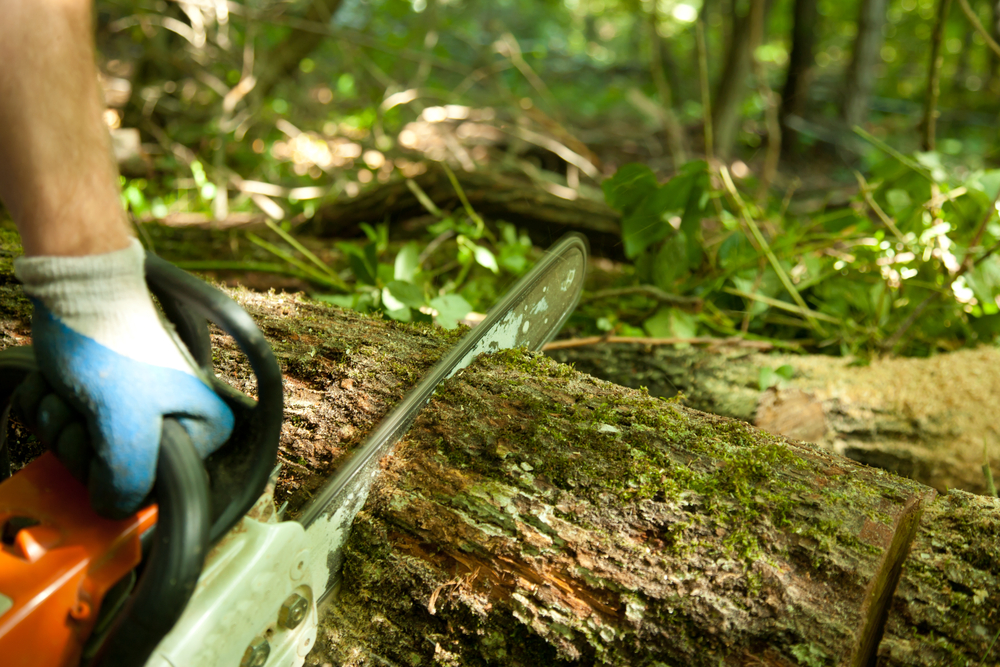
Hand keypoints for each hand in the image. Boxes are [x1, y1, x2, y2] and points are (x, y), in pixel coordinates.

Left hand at [14, 239, 232, 517]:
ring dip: (60, 425)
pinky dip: (52, 412)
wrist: (78, 289)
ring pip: (84, 456)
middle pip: (115, 475)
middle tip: (83, 409)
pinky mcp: (104, 402)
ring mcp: (138, 415)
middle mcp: (179, 426)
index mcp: (207, 431)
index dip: (116, 473)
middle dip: (80, 444)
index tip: (106, 438)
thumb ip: (127, 480)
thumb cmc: (109, 344)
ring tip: (69, 391)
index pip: (155, 491)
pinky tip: (58, 388)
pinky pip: (68, 433)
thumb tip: (115, 509)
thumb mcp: (124, 422)